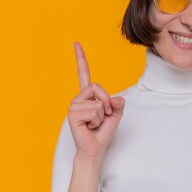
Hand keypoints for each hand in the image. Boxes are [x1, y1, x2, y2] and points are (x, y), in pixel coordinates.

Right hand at [67, 41, 124, 159]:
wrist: (95, 148)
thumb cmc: (103, 132)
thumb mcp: (116, 114)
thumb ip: (118, 103)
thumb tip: (115, 99)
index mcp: (87, 95)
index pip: (83, 73)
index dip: (80, 58)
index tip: (76, 43)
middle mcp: (78, 98)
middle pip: (97, 86)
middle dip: (107, 102)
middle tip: (103, 116)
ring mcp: (74, 106)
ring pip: (98, 102)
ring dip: (102, 115)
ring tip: (94, 123)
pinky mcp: (72, 115)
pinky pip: (94, 111)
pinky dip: (97, 121)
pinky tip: (89, 127)